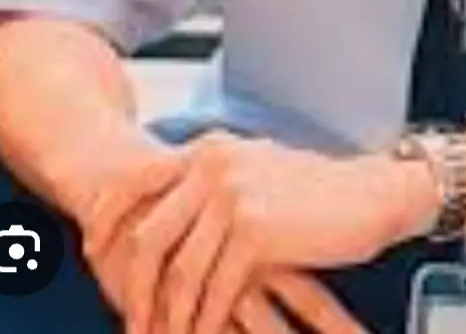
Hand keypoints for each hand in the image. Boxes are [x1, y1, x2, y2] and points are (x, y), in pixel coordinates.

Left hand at [83, 129, 395, 333]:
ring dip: (170, 316)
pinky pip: (214, 290)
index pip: (137, 181)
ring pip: (179, 272)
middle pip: (149, 237)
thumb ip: (210, 184)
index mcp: (210, 148)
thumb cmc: (317, 190)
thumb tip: (166, 217)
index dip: (108, 220)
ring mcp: (232, 195)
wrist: (373, 193)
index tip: (92, 251)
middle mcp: (214, 164)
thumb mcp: (254, 170)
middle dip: (135, 288)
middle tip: (132, 319)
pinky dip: (205, 321)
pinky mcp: (254, 230)